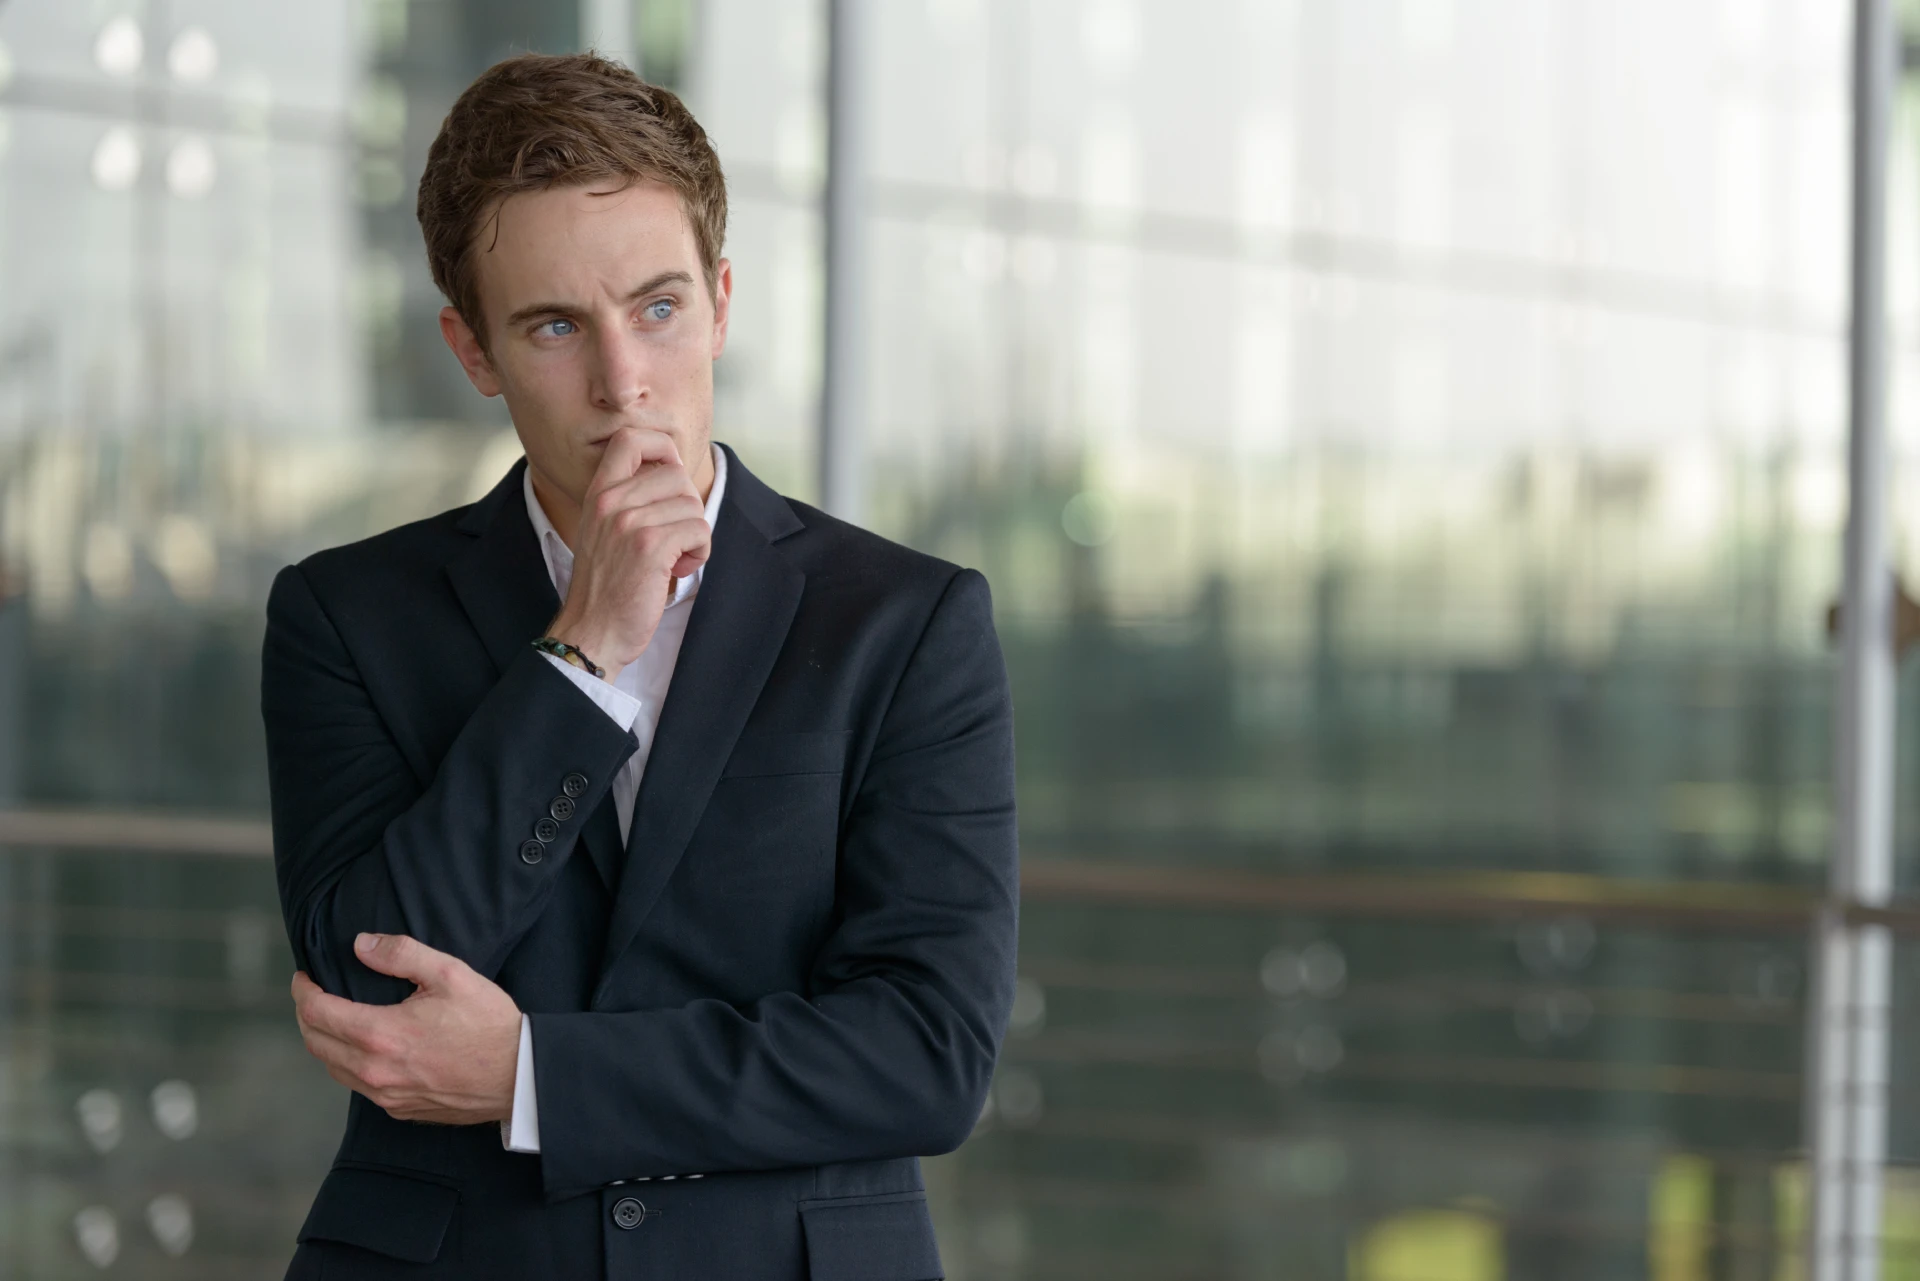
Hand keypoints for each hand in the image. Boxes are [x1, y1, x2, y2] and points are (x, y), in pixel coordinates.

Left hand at [291, 933, 521, 1125]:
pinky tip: (364, 1049)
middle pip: (315, 1043)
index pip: (317, 1013)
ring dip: (323, 1042)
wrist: (518, 1075)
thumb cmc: (487, 1024)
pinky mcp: (400, 1109)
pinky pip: (358, 1087)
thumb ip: (402, 954)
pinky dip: (348, 1064)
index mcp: (380, 1034)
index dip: (302, 992)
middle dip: (306, 1015)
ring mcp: (385, 1095)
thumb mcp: (450, 974)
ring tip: (331, 1020)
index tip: (303, 978)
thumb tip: (361, 945)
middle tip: (312, 995)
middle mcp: (374, 1071)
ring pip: (333, 1069)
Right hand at [548, 426, 711, 671]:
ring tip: (672, 558)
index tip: (668, 475)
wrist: (592, 632)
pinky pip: (698, 529)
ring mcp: (629, 523)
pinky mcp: (650, 547)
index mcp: (598, 493)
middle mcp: (611, 502)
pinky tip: (678, 569)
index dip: (662, 447)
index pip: (631, 438)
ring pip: (691, 504)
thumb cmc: (606, 586)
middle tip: (672, 537)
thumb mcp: (603, 531)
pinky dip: (699, 551)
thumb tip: (672, 472)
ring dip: (693, 534)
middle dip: (685, 507)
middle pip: (676, 475)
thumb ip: (627, 500)